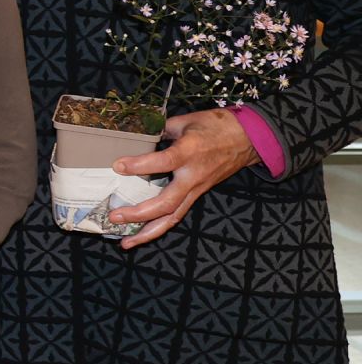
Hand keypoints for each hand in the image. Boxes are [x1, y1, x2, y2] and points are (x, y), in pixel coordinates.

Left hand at [109, 107, 257, 248]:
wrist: (249, 139)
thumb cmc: (217, 126)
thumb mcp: (186, 121)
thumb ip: (160, 129)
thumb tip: (136, 134)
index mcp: (190, 152)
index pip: (164, 162)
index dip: (140, 165)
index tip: (118, 166)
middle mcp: (193, 176)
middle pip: (167, 203)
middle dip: (139, 213)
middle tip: (114, 216)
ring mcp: (196, 189)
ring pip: (173, 217)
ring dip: (149, 232)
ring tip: (126, 242)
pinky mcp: (197, 195)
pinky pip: (177, 214)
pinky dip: (159, 226)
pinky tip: (142, 234)